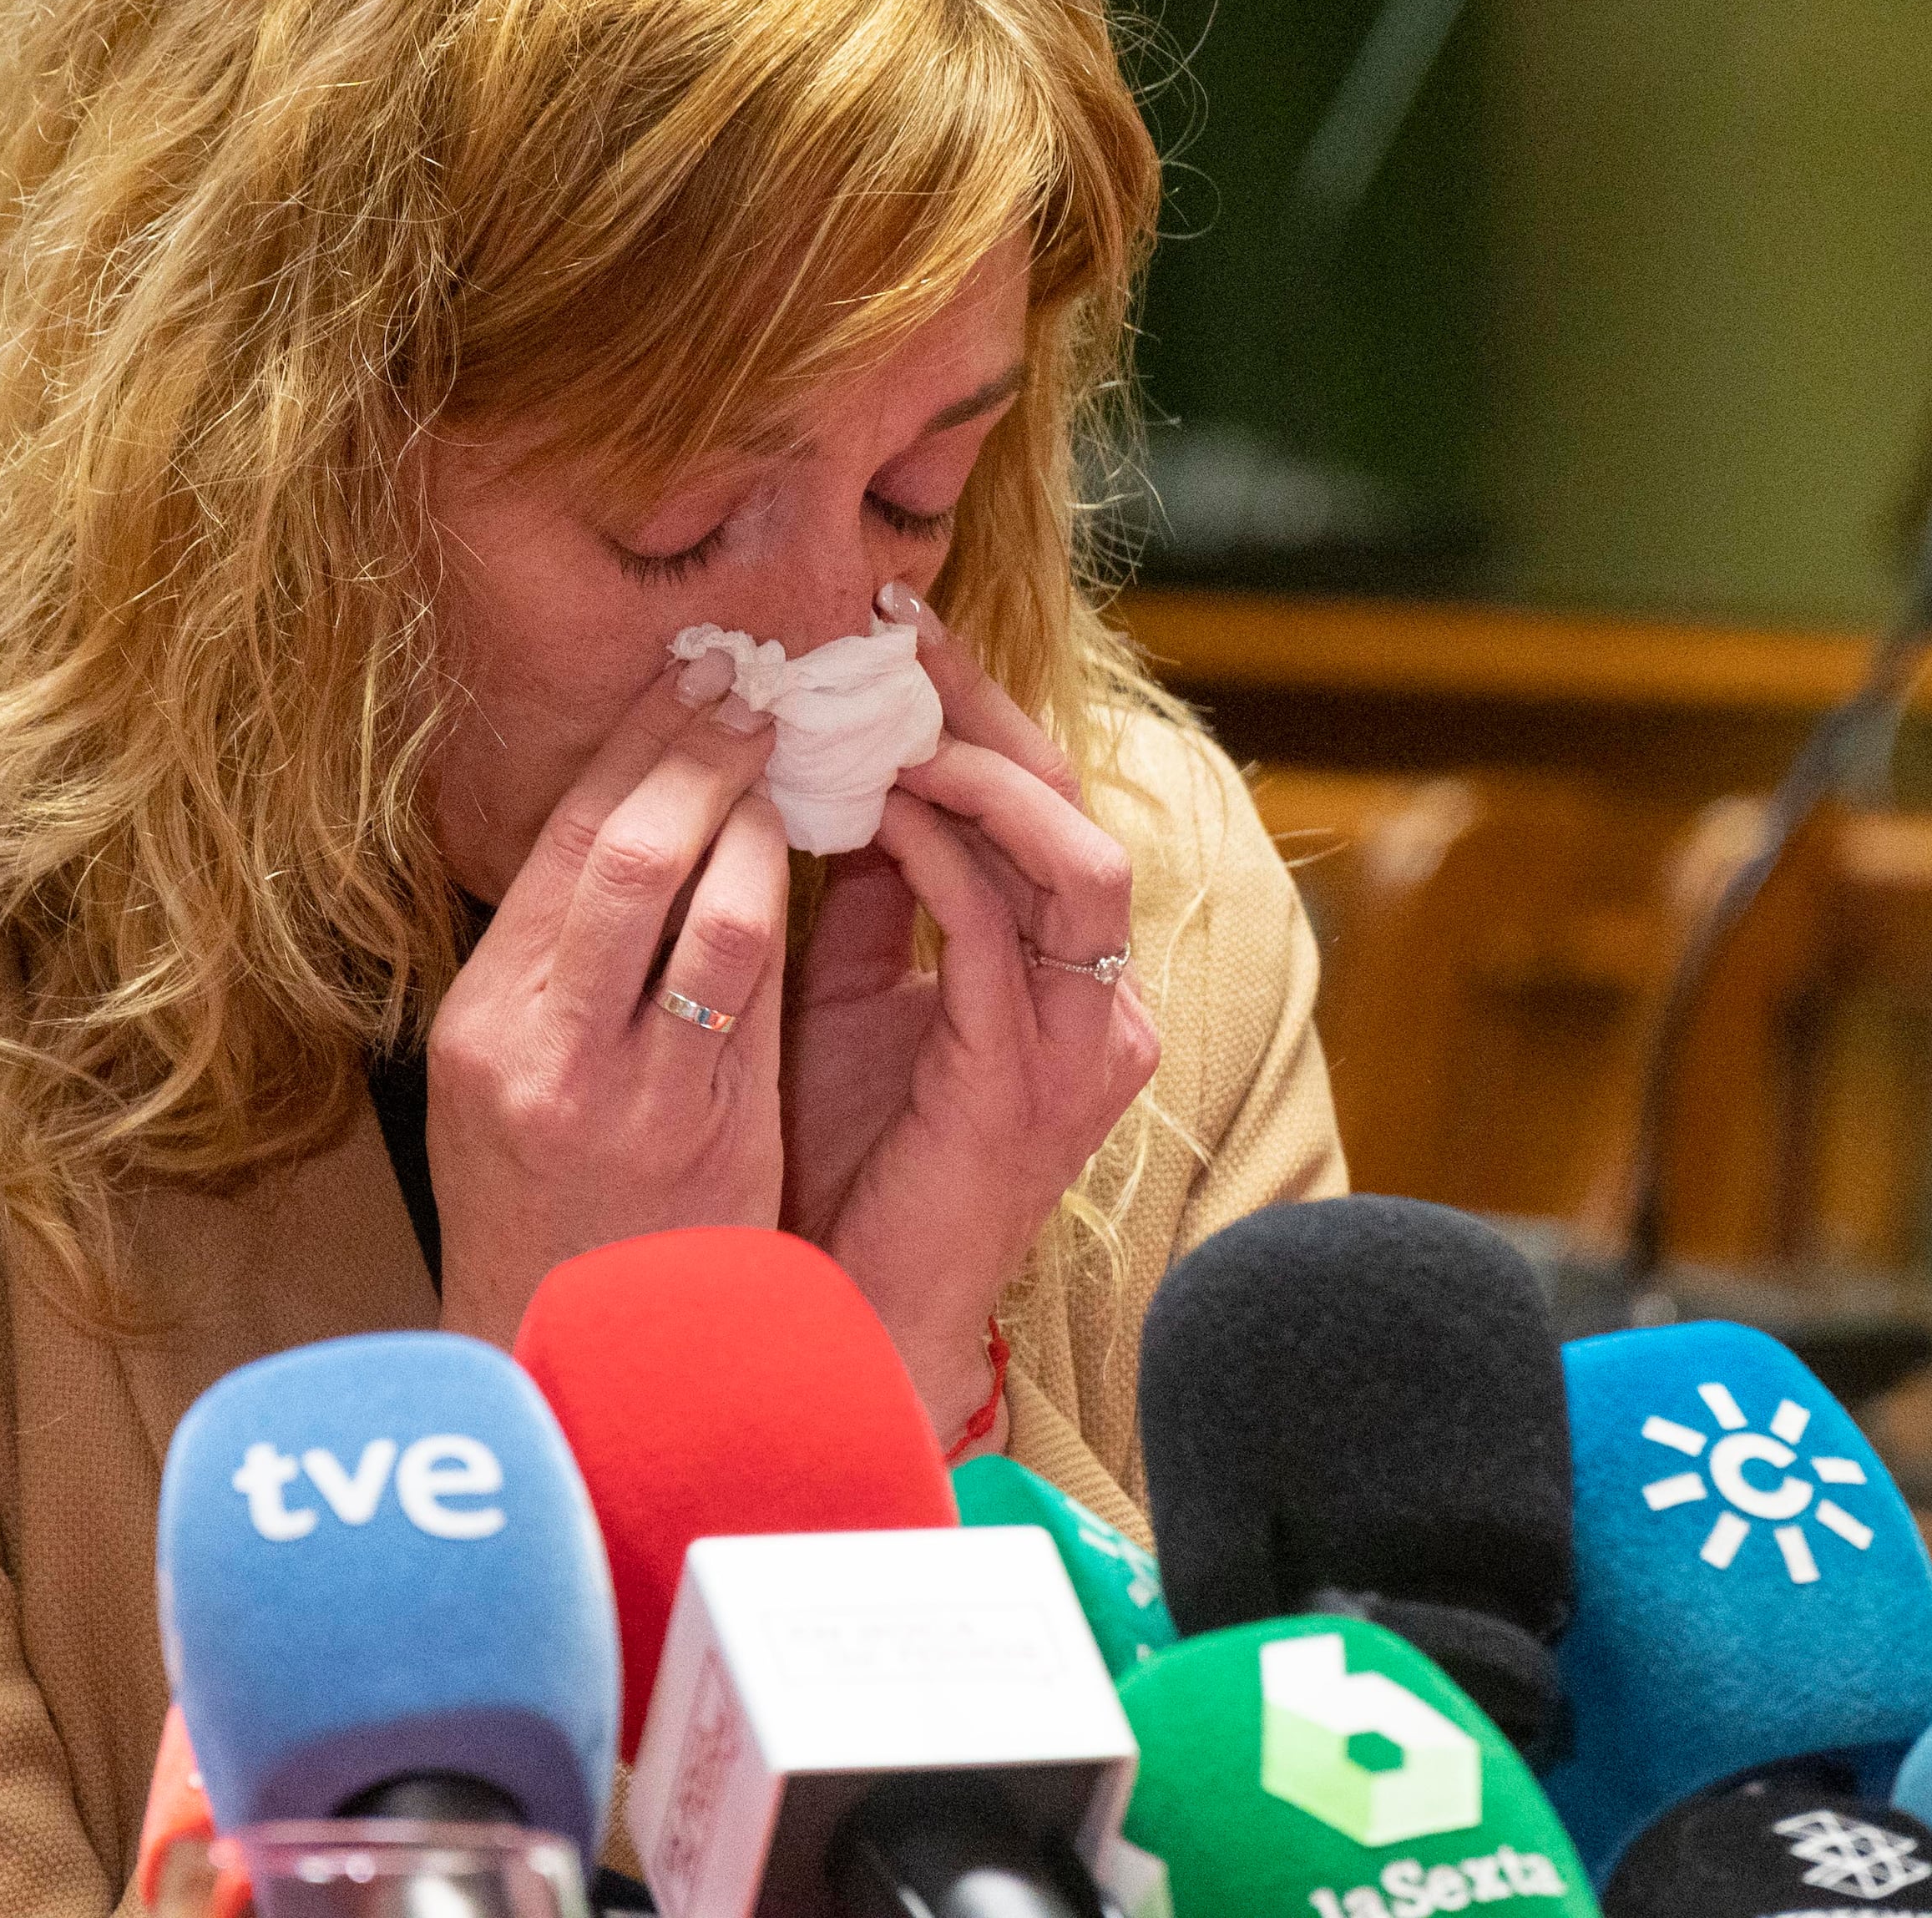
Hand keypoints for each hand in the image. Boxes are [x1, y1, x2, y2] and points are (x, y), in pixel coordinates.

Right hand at [428, 652, 793, 1348]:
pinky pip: (754, 991)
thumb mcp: (512, 1083)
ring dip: (760, 820)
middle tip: (755, 686)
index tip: (689, 679)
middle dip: (695, 752)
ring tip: (794, 766)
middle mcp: (535, 1046)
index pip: (557, 847)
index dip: (631, 749)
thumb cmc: (552, 1213)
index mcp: (483, 1020)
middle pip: (618, 850)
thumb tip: (635, 826)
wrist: (573, 1369)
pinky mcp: (704, 1135)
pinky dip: (789, 909)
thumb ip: (563, 968)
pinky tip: (818, 866)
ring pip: (704, 907)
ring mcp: (620, 1093)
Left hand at [784, 586, 1156, 1436]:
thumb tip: (833, 770)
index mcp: (1065, 972)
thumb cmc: (847, 1156)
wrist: (846, 1307)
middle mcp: (1098, 999)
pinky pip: (995, 937)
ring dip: (971, 771)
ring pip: (1071, 855)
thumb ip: (868, 893)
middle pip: (1071, 805)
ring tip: (880, 712)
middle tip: (885, 632)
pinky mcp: (1023, 1084)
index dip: (972, 706)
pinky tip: (873, 809)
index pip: (1044, 800)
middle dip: (977, 708)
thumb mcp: (854, 991)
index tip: (889, 625)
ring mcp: (1076, 1045)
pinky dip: (940, 856)